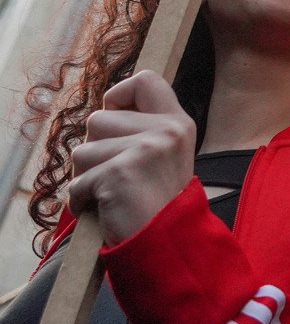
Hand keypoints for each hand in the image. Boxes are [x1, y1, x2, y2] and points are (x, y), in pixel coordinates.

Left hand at [65, 72, 195, 243]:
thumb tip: (102, 116)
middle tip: (119, 173)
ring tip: (113, 192)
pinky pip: (77, 182)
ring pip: (81, 151)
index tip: (117, 122)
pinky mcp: (119, 172)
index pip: (145, 80)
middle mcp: (166, 130)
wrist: (169, 243)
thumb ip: (143, 130)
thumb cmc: (159, 203)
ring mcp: (145, 150)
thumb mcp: (165, 155)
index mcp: (178, 123)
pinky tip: (105, 208)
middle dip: (96, 150)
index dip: (119, 96)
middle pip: (98, 119)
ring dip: (87, 177)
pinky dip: (82, 200)